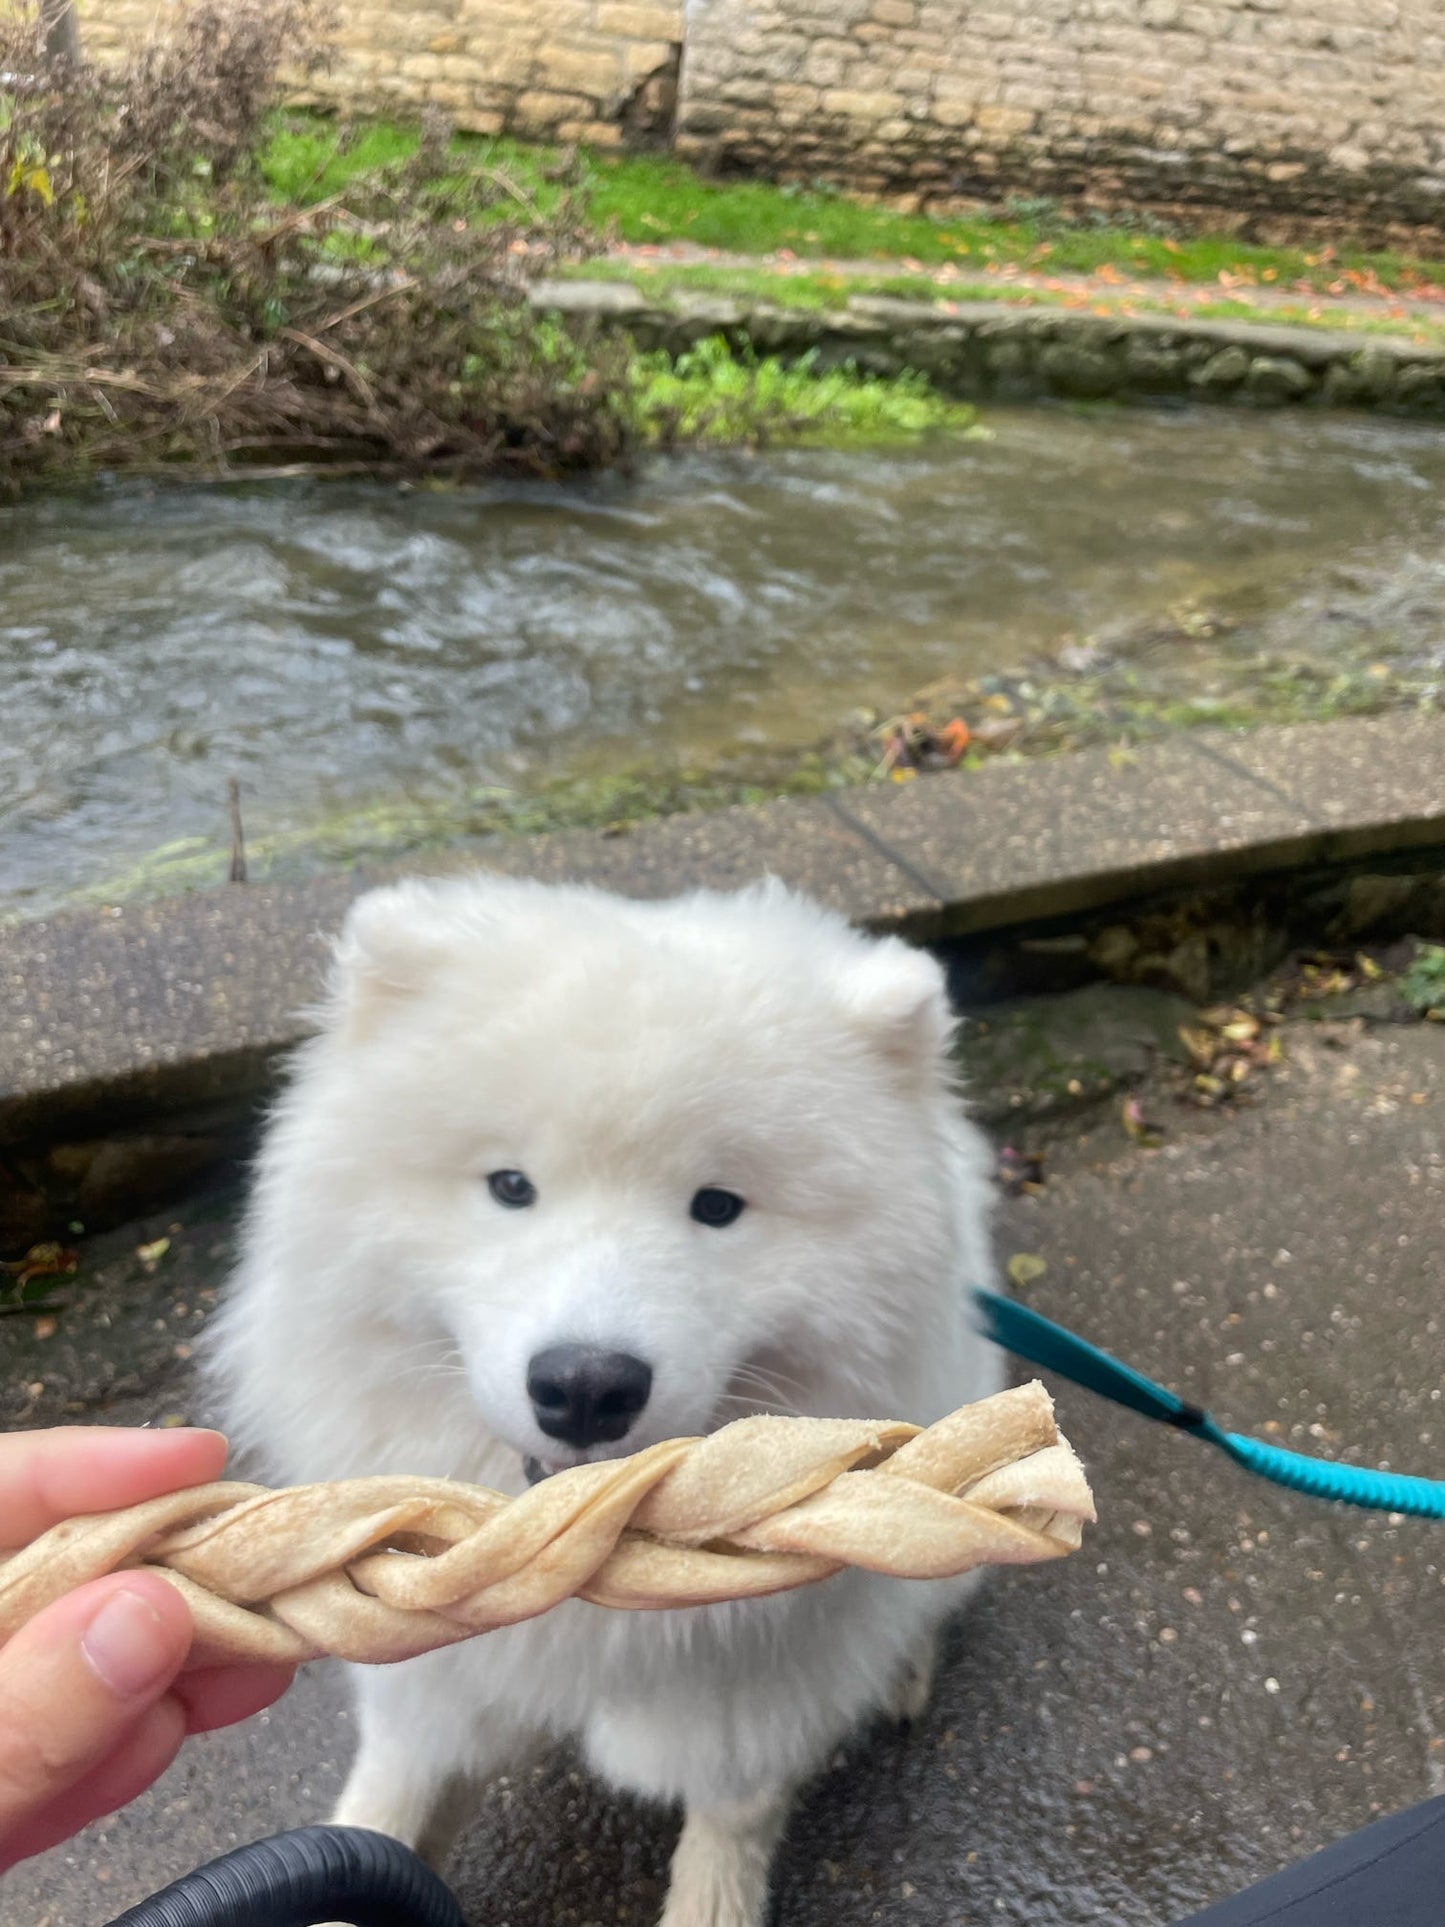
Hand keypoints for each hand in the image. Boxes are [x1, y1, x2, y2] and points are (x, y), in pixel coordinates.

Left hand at [0, 1426, 294, 1870]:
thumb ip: (23, 1722)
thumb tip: (150, 1613)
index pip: (3, 1492)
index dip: (98, 1463)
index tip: (204, 1458)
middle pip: (68, 1576)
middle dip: (173, 1573)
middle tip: (276, 1569)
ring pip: (84, 1661)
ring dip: (181, 1655)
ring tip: (271, 1643)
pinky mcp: (0, 1794)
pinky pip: (70, 1746)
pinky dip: (139, 1735)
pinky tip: (206, 1712)